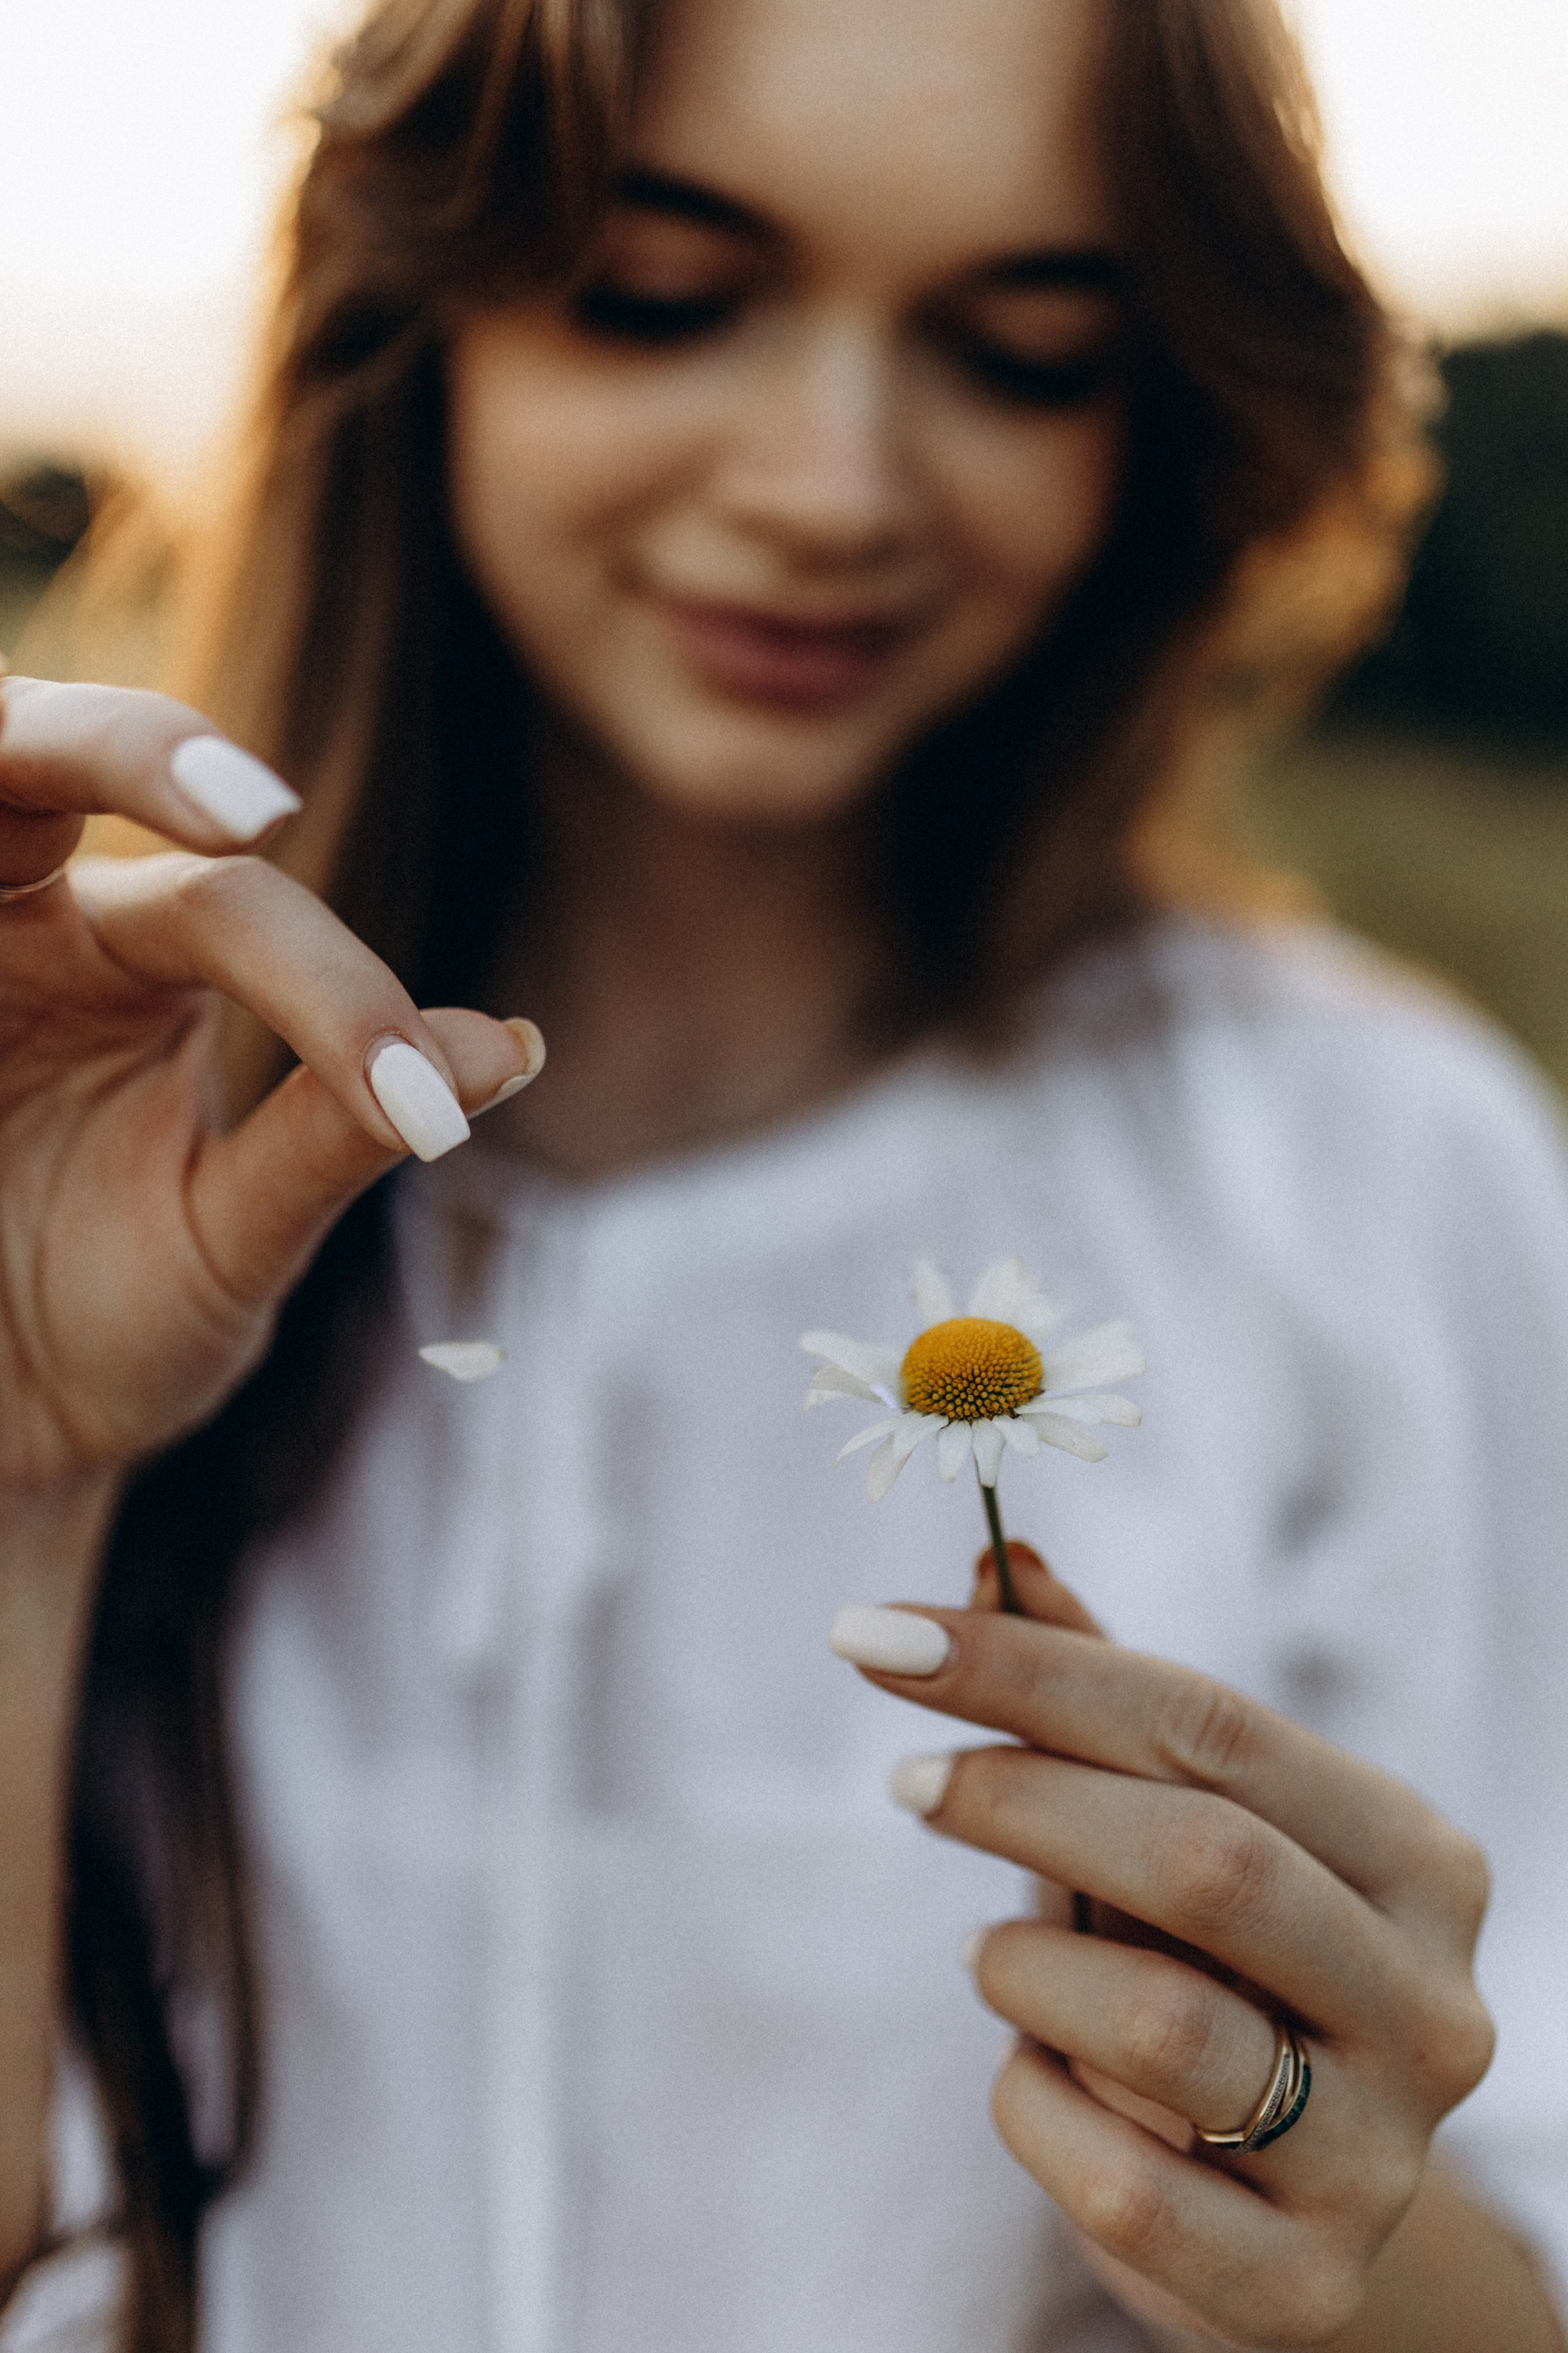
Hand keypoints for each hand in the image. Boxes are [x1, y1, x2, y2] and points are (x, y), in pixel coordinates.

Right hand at [0, 676, 540, 1496]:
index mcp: (130, 954)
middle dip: (131, 748)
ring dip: (16, 758)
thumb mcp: (229, 1243)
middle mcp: (20, 922)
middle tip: (255, 815)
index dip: (333, 996)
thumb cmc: (110, 1326)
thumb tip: (512, 1046)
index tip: (422, 1109)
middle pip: (46, 754)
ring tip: (83, 775)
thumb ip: (333, 1136)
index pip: (230, 907)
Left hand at [837, 1546, 1494, 2349]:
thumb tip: (995, 1560)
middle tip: (906, 1776)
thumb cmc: (1211, 1966)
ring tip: (994, 1958)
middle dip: (1020, 1795)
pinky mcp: (1303, 2285)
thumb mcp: (1170, 1822)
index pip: (1209, 1721)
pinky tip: (1036, 2076)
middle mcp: (1428, 2000)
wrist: (1285, 2200)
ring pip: (1161, 2024)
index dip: (1031, 1668)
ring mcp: (1381, 2155)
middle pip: (1203, 1857)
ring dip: (1024, 1970)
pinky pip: (1118, 2183)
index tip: (882, 1634)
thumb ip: (1093, 1694)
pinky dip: (1031, 2107)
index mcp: (1412, 1856)